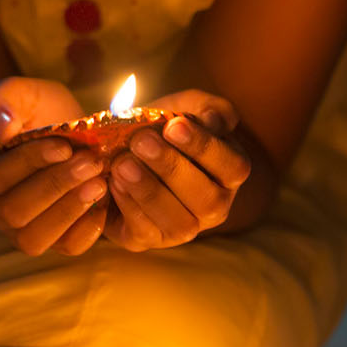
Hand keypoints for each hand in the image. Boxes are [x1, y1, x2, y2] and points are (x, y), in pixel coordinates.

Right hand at [0, 77, 108, 254]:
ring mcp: (12, 229)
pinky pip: (63, 248)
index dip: (31, 163)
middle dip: (55, 186)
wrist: (66, 135)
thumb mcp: (21, 93)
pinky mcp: (45, 240)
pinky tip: (102, 202)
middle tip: (92, 161)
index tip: (65, 145)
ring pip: (32, 239)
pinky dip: (86, 229)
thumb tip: (0, 131)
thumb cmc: (39, 111)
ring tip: (99, 183)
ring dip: (69, 211)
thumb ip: (0, 101)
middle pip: (12, 211)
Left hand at [104, 90, 251, 250]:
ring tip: (122, 163)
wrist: (119, 152)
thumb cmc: (160, 129)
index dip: (204, 147)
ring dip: (148, 191)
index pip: (233, 167)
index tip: (173, 125)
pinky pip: (144, 231)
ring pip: (178, 222)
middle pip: (207, 199)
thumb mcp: (182, 108)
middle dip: (171, 168)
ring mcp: (184, 229)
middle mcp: (215, 207)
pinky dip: (128, 206)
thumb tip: (215, 120)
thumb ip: (205, 107)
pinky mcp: (149, 240)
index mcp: (230, 173)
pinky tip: (113, 181)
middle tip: (141, 141)